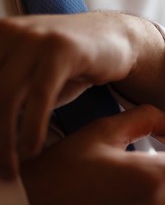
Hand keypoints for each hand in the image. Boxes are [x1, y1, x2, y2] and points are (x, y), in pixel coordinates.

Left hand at [0, 12, 164, 178]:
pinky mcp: (61, 49)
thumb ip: (9, 99)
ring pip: (6, 96)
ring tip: (10, 171)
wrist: (114, 40)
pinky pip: (41, 94)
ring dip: (4, 141)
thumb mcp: (32, 80)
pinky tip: (32, 149)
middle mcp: (7, 34)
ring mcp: (34, 39)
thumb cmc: (70, 65)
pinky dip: (33, 126)